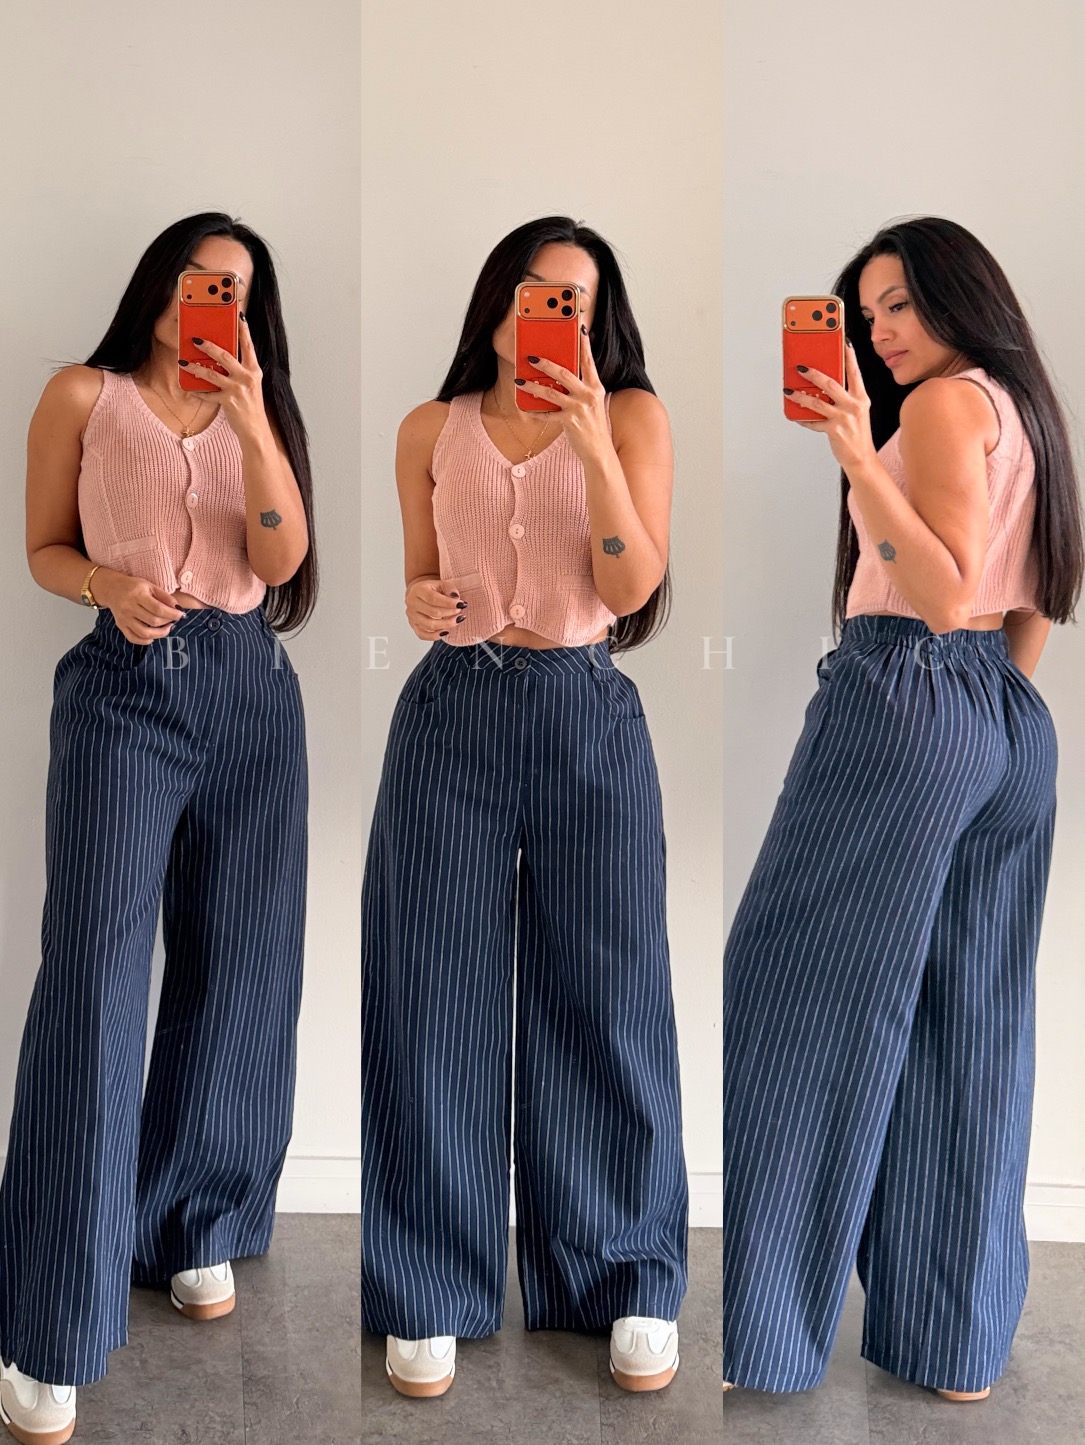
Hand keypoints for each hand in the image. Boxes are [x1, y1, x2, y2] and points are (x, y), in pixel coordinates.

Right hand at [91, 568, 186, 643]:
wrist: (111, 589)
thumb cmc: (134, 587)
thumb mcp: (150, 586)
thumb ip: (165, 597)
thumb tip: (178, 609)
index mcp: (138, 595)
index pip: (158, 609)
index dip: (172, 614)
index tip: (181, 615)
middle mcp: (129, 607)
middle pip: (153, 621)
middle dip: (168, 623)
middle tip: (173, 620)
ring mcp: (124, 618)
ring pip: (144, 633)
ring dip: (160, 634)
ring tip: (167, 628)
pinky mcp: (120, 625)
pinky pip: (133, 638)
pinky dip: (145, 641)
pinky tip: (153, 636)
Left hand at [180, 313, 268, 442]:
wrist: (256, 430)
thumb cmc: (251, 406)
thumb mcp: (250, 385)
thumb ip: (239, 370)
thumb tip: (220, 357)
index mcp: (254, 370)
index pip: (248, 345)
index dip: (242, 329)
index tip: (237, 315)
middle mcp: (247, 377)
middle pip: (225, 355)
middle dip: (208, 346)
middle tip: (195, 339)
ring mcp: (238, 389)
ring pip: (212, 373)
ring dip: (195, 367)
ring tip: (183, 362)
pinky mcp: (228, 401)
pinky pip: (208, 394)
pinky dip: (198, 392)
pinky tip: (190, 389)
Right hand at [405, 576, 467, 640]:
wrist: (419, 595)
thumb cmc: (432, 589)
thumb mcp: (441, 584)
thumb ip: (450, 589)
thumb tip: (456, 598)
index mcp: (418, 590)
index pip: (433, 599)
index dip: (448, 603)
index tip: (461, 605)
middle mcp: (412, 603)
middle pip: (432, 612)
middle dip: (450, 613)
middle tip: (460, 612)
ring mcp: (412, 616)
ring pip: (429, 625)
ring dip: (446, 624)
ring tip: (457, 620)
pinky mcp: (413, 626)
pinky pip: (423, 635)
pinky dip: (435, 636)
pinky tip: (445, 631)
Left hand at [514, 327, 611, 462]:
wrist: (600, 452)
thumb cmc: (593, 426)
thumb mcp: (593, 403)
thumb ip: (582, 388)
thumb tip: (562, 375)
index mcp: (595, 387)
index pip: (588, 361)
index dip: (583, 344)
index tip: (578, 328)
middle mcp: (589, 395)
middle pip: (564, 373)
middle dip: (545, 363)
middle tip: (531, 357)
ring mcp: (579, 408)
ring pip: (551, 392)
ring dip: (533, 386)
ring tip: (519, 381)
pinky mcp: (570, 422)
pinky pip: (547, 414)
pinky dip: (535, 412)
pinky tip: (526, 408)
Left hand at [786, 343, 877, 474]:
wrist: (861, 457)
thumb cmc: (857, 433)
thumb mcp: (857, 411)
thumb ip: (844, 397)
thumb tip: (822, 386)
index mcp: (861, 398)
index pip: (854, 372)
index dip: (849, 356)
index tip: (843, 342)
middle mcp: (853, 405)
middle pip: (831, 383)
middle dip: (813, 373)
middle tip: (800, 367)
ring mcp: (843, 418)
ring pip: (817, 402)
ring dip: (800, 396)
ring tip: (789, 391)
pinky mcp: (834, 430)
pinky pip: (813, 422)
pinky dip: (803, 418)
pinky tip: (795, 414)